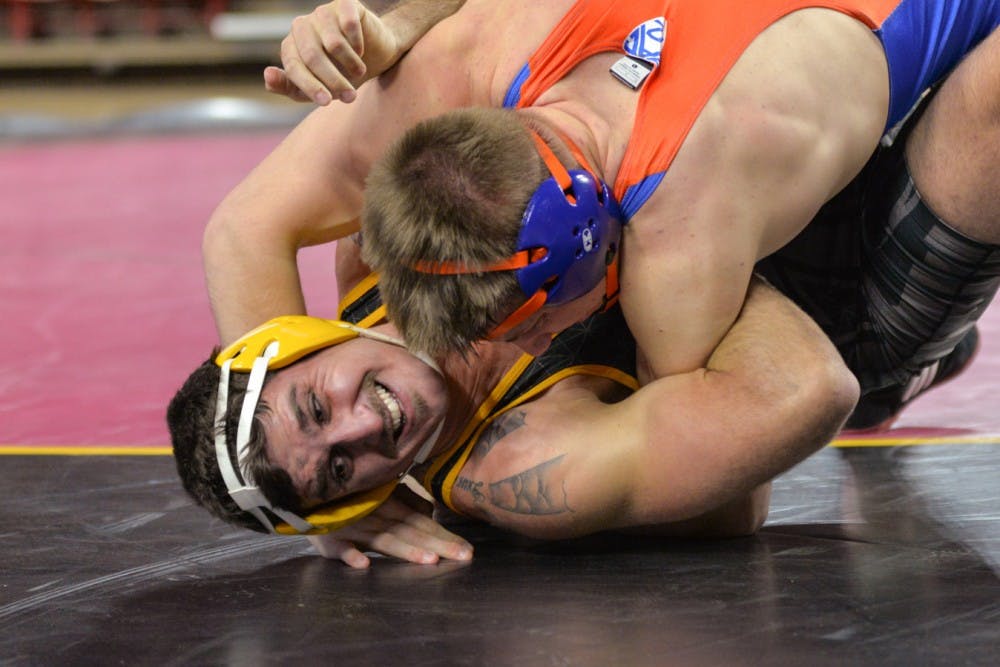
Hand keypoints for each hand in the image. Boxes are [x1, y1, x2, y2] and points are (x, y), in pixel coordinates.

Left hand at [264, 0, 399, 104]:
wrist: (375, 54)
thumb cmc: (341, 72)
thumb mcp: (315, 88)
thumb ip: (289, 87)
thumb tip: (267, 75)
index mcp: (290, 46)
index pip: (294, 67)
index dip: (310, 86)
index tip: (327, 102)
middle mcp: (302, 26)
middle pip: (312, 57)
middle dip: (334, 81)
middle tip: (350, 97)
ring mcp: (322, 13)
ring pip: (333, 44)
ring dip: (351, 64)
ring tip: (359, 72)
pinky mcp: (344, 4)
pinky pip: (349, 25)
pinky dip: (358, 44)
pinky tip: (361, 51)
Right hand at [306, 483, 473, 567]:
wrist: (303, 493)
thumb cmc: (347, 496)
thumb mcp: (378, 493)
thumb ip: (405, 500)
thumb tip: (431, 511)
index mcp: (388, 505)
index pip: (421, 522)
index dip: (444, 535)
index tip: (468, 551)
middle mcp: (374, 516)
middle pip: (410, 531)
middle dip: (438, 545)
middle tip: (464, 557)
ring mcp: (351, 527)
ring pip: (383, 539)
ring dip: (405, 550)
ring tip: (429, 561)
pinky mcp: (328, 539)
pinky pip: (339, 548)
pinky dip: (350, 555)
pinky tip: (363, 565)